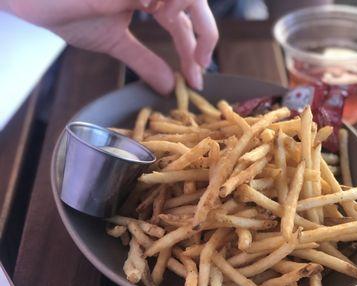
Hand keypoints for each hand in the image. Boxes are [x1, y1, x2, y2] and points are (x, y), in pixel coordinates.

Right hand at [3, 0, 218, 92]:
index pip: (183, 21)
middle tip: (199, 67)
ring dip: (191, 15)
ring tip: (173, 30)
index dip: (194, 49)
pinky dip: (165, 0)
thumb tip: (167, 87)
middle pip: (194, 2)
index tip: (196, 80)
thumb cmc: (68, 11)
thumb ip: (144, 61)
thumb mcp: (114, 41)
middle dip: (206, 34)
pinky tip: (154, 8)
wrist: (31, 1)